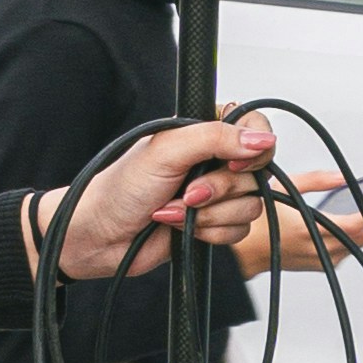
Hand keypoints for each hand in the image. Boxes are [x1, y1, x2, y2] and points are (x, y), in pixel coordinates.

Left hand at [38, 112, 274, 278]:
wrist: (101, 235)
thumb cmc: (121, 188)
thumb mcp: (167, 151)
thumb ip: (216, 138)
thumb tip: (261, 139)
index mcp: (204, 132)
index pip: (254, 128)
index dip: (253, 149)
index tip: (232, 163)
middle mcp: (214, 161)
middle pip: (255, 174)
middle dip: (219, 190)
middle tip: (186, 192)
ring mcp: (215, 194)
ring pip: (250, 207)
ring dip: (210, 215)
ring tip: (174, 211)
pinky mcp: (214, 224)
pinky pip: (239, 231)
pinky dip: (209, 233)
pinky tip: (180, 228)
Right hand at [266, 164, 362, 271]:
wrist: (243, 252)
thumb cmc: (258, 222)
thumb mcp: (284, 188)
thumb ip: (316, 181)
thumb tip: (342, 178)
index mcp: (311, 229)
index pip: (356, 225)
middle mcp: (319, 249)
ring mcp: (322, 260)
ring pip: (359, 246)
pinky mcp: (321, 264)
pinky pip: (348, 252)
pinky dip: (360, 239)